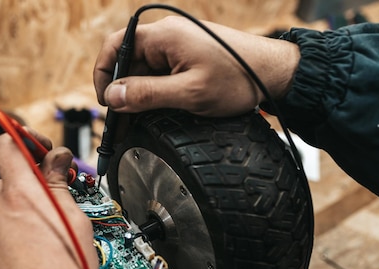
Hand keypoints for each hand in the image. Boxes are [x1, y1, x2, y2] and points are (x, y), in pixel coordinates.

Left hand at [0, 131, 97, 268]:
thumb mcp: (74, 218)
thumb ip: (58, 183)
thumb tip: (56, 160)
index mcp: (20, 194)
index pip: (8, 145)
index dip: (23, 139)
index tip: (36, 147)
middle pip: (7, 180)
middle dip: (28, 185)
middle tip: (52, 197)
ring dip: (18, 211)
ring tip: (44, 232)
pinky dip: (8, 235)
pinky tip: (30, 251)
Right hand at [94, 16, 299, 116]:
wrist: (275, 74)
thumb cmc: (239, 79)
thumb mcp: (189, 93)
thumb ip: (147, 95)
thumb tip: (113, 97)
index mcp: (164, 36)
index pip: (115, 46)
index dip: (103, 74)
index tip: (106, 101)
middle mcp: (167, 36)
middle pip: (128, 62)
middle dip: (121, 92)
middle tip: (120, 122)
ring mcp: (177, 46)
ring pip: (143, 71)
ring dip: (137, 95)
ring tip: (135, 123)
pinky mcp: (186, 57)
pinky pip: (160, 74)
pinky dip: (153, 93)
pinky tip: (154, 113)